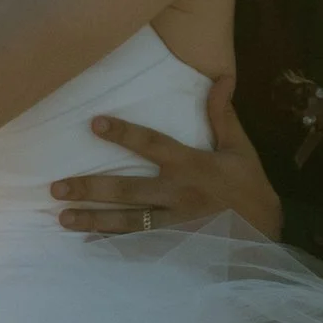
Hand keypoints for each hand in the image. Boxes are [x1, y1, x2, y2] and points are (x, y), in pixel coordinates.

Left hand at [51, 77, 282, 241]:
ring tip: (61, 217)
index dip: (124, 134)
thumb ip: (223, 114)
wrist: (266, 233)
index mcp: (192, 166)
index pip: (152, 145)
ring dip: (93, 219)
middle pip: (127, 191)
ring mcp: (174, 222)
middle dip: (91, 188)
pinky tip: (88, 242)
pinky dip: (112, 244)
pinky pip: (138, 244)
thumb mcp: (240, 148)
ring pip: (126, 222)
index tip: (94, 124)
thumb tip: (221, 77)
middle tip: (56, 187)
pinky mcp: (174, 243)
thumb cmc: (250, 186)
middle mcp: (177, 194)